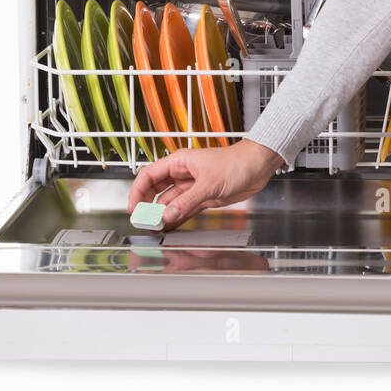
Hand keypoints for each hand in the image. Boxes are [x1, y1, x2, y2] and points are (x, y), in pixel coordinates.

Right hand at [127, 138, 284, 228]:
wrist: (257, 166)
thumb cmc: (237, 163)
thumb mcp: (210, 183)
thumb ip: (187, 201)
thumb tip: (168, 214)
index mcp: (179, 163)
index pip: (149, 175)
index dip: (137, 191)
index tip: (133, 207)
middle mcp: (183, 174)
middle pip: (156, 190)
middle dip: (147, 205)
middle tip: (143, 221)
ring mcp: (192, 186)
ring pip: (169, 201)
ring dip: (162, 214)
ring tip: (155, 227)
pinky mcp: (203, 197)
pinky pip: (183, 208)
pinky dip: (176, 217)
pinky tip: (170, 226)